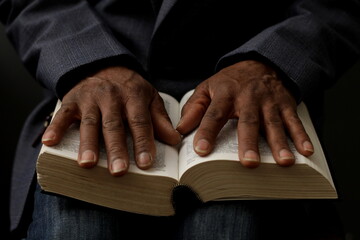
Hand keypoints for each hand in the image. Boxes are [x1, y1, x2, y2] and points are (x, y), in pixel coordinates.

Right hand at [42, 66, 180, 175]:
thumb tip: (174, 140)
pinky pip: (62, 114)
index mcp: (134, 97)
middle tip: (118, 171)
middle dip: (116, 149)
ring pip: (89, 122)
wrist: (103, 64)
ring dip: (88, 143)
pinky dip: (55, 127)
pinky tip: (49, 142)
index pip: (140, 122)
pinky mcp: (72, 99)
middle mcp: (112, 97)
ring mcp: (90, 98)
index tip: (146, 163)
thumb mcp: (149, 96)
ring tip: (87, 164)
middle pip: (114, 125)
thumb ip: (160, 119)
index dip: (143, 143)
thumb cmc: (129, 87)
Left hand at [176, 60, 313, 167]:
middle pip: (248, 121)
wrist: (260, 63)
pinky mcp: (285, 104)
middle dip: (248, 142)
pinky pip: (294, 120)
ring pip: (274, 123)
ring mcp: (269, 101)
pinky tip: (305, 151)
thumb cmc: (230, 81)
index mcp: (226, 93)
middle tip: (248, 163)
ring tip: (283, 162)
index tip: (201, 150)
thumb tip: (180, 129)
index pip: (214, 114)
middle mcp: (248, 97)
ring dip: (279, 143)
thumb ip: (194, 108)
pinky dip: (301, 135)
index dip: (206, 132)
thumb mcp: (208, 88)